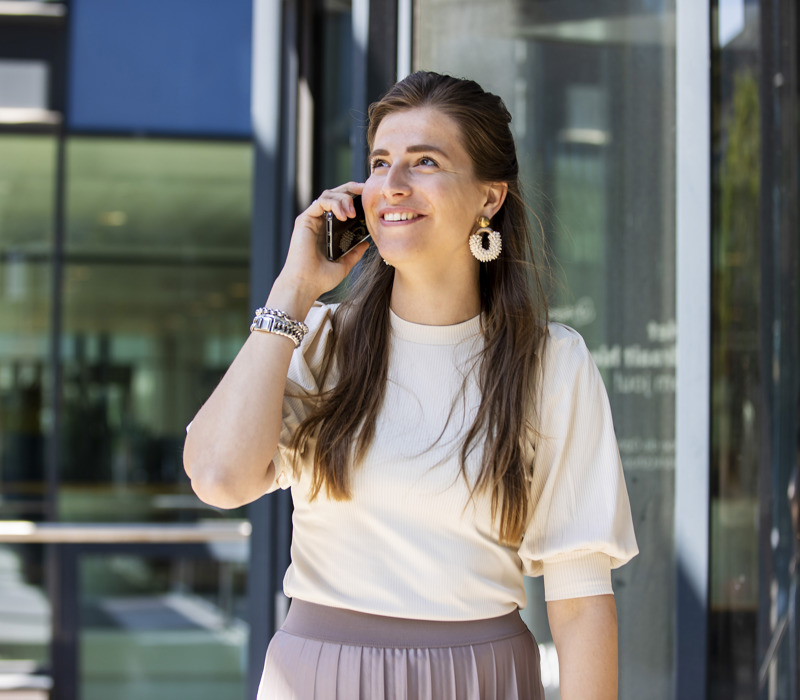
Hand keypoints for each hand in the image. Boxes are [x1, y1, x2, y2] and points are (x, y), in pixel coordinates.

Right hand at [275, 182, 369, 307]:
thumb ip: (354, 253)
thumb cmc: (321, 278)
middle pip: (334, 195)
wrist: (306, 285)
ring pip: (328, 195)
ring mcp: (311, 220)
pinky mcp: (304, 220)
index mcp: (328, 230)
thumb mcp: (344, 264)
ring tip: (352, 213)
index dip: (353, 198)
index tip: (368, 197)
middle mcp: (319, 222)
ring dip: (343, 199)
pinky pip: (320, 202)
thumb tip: (366, 244)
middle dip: (350, 189)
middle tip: (364, 189)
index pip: (341, 206)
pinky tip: (343, 215)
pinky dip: (334, 204)